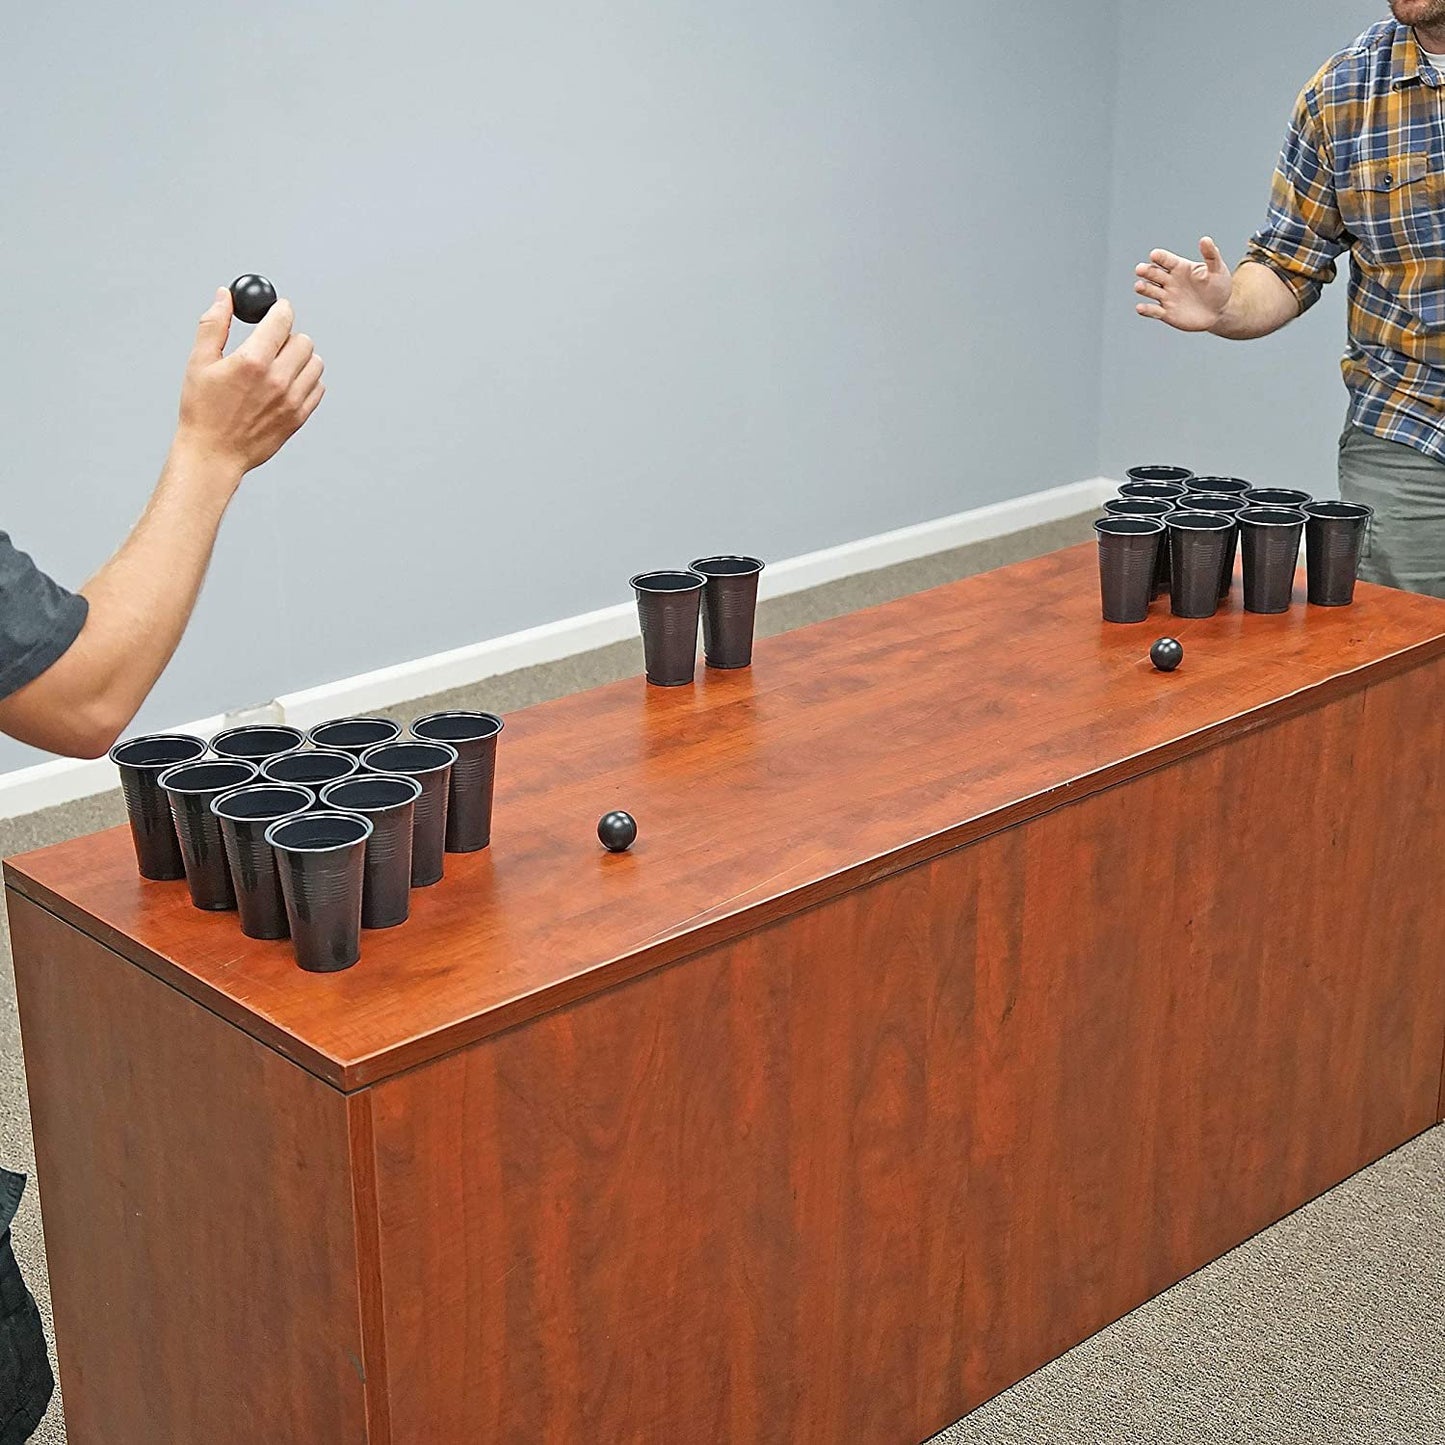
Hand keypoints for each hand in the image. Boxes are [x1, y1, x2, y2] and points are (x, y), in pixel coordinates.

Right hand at [174, 287, 325, 485]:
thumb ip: (214, 324)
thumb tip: (225, 296)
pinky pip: (318, 388)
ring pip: (315, 364)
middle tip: (272, 342)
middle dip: (288, 335)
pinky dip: (307, 380)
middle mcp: (277, 379)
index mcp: (252, 361)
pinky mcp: (299, 417)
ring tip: (280, 364)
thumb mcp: (199, 362)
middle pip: (303, 341)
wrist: (213, 453)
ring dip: (301, 358)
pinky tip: (287, 383)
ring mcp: (292, 400)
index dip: (281, 310)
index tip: (278, 309)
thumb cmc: (202, 410)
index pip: (282, 321)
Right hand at [1134, 238, 1232, 331]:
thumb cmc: (1218, 287)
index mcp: (1179, 267)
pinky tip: (1140, 308)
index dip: (1160, 257)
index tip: (1154, 255)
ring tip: (1139, 286)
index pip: (1166, 260)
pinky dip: (1145, 310)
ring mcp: (1166, 297)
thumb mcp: (1218, 269)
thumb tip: (1205, 239)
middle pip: (1153, 274)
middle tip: (1140, 269)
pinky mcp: (1165, 313)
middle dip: (1146, 271)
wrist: (1218, 312)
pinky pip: (1153, 311)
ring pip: (1150, 290)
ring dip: (1143, 288)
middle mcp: (1169, 281)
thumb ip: (1211, 255)